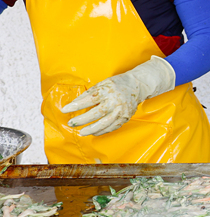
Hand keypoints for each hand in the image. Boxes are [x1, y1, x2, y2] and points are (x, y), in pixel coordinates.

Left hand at [60, 56, 175, 135]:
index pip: (89, 100)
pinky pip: (112, 127)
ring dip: (92, 129)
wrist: (137, 85)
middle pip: (96, 114)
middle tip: (72, 124)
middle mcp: (115, 102)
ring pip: (104, 123)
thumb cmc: (117, 84)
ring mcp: (121, 111)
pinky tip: (94, 132)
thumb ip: (89, 94)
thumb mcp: (102, 83)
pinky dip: (102, 131)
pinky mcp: (125, 117)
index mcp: (107, 91)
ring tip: (82, 132)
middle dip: (82, 120)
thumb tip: (74, 103)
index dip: (76, 106)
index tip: (65, 110)